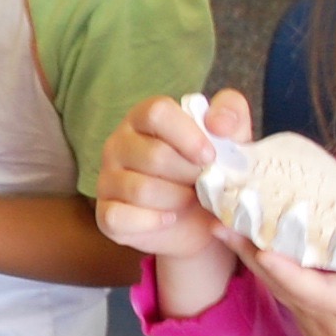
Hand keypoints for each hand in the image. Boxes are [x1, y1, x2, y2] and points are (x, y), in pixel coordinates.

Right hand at [97, 86, 245, 262]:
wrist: (202, 220)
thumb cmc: (211, 171)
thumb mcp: (230, 138)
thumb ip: (231, 114)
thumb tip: (217, 123)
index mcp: (144, 117)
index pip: (157, 112)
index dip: (187, 135)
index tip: (210, 156)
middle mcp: (118, 144)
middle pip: (154, 155)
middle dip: (190, 175)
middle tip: (205, 184)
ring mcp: (107, 179)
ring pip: (141, 190)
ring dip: (177, 199)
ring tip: (191, 200)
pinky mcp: (105, 214)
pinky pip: (121, 218)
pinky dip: (153, 222)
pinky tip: (170, 218)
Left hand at [232, 226, 335, 335]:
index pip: (310, 287)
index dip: (285, 267)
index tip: (259, 248)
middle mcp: (319, 315)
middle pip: (278, 277)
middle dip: (247, 246)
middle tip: (216, 216)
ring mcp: (311, 325)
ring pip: (276, 283)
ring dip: (250, 252)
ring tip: (225, 221)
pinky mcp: (311, 330)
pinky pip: (286, 292)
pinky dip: (270, 267)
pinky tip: (260, 247)